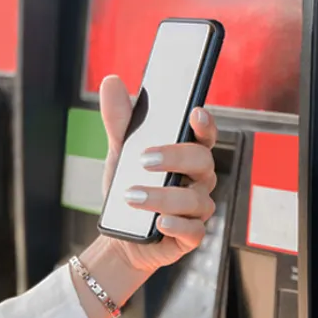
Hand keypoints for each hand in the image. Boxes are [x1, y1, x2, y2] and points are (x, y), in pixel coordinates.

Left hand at [99, 74, 218, 271]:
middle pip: (202, 162)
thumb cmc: (129, 188)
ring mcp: (197, 210)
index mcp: (187, 156)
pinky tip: (159, 222)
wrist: (121, 235)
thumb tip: (111, 81)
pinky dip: (177, 226)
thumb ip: (119, 120)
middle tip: (143, 160)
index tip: (194, 113)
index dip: (205, 124)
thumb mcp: (119, 152)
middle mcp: (199, 181)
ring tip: (132, 196)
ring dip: (164, 196)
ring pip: (196, 199)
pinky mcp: (190, 236)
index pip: (204, 136)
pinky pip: (194, 231)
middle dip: (175, 158)